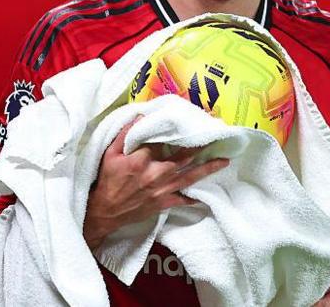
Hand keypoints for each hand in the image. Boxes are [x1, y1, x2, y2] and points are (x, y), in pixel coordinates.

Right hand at [83, 117, 229, 248]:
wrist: (105, 212)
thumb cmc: (107, 181)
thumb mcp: (110, 154)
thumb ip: (125, 134)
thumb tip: (140, 117)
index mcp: (142, 159)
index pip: (163, 141)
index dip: (177, 132)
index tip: (190, 124)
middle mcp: (155, 173)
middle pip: (183, 157)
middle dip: (201, 148)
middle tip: (217, 138)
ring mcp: (162, 189)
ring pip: (189, 177)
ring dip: (208, 169)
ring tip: (224, 161)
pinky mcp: (163, 203)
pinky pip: (183, 199)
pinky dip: (195, 197)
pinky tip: (206, 192)